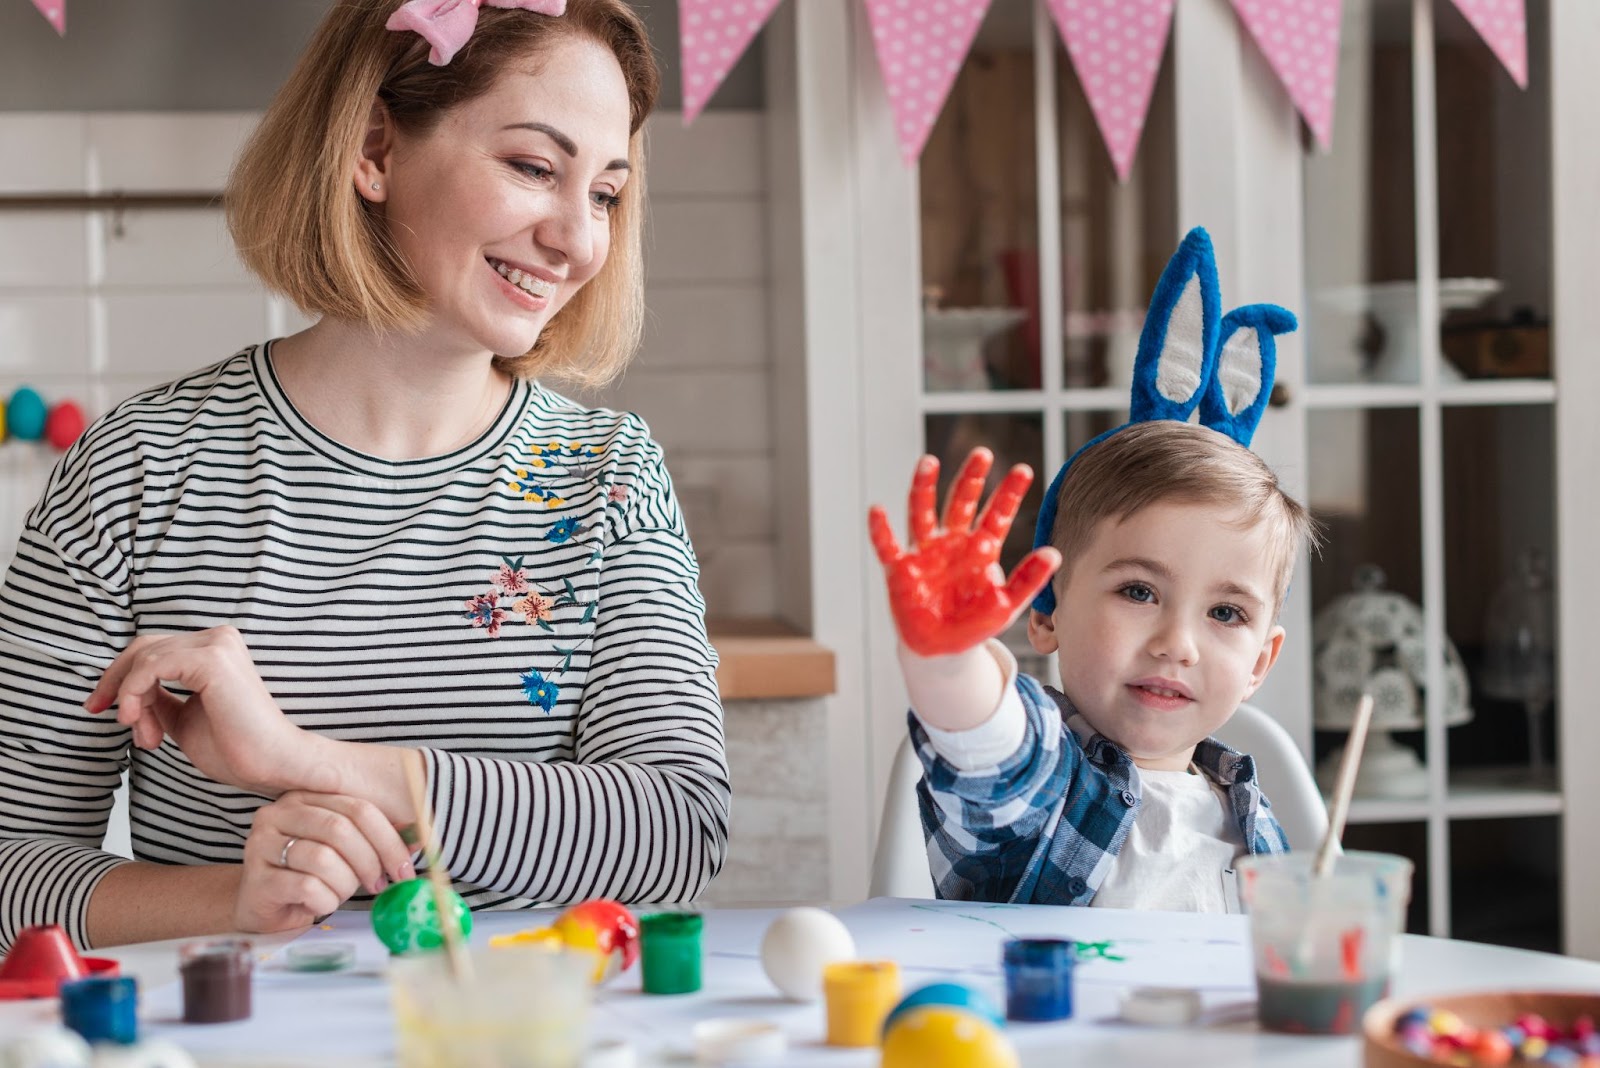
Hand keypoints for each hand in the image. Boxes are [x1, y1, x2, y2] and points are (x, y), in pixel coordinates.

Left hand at [84, 626, 320, 796]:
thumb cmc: (235, 747)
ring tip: (144, 735)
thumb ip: (158, 698)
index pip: (153, 650)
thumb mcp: (181, 718)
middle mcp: (219, 638)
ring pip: (144, 658)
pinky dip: (134, 692)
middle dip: (115, 682)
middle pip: (143, 647)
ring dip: (130, 699)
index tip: (99, 708)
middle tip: (98, 712)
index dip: (119, 677)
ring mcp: (217, 645)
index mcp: (216, 649)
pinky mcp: (212, 659)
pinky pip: (152, 666)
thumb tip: (127, 691)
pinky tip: (137, 719)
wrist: (271, 765)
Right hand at [235, 791, 416, 932]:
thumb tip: (420, 837)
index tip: (405, 868)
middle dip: (370, 863)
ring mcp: (261, 845)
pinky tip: (318, 903)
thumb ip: (376, 839)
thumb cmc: (310, 875)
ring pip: (323, 860)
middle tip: (378, 884)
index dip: (388, 840)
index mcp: (304, 798)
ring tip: (339, 893)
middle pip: (341, 830)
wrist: (265, 907)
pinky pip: (306, 887)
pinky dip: (324, 900)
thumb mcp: (345, 851)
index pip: (358, 809)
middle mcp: (277, 814)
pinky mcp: (256, 879)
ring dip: (344, 884)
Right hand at [868, 447, 1059, 656]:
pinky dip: (881, 530)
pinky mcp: (900, 569)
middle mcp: (953, 543)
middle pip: (961, 502)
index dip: (1009, 493)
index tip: (1023, 470)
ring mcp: (925, 553)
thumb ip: (1029, 580)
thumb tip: (1055, 554)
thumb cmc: (975, 624)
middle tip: (983, 454)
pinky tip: (877, 510)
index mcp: (981, 549)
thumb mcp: (1007, 604)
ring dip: (924, 487)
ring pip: (922, 512)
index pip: (997, 514)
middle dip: (971, 478)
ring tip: (929, 461)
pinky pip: (888, 546)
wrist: (942, 650)